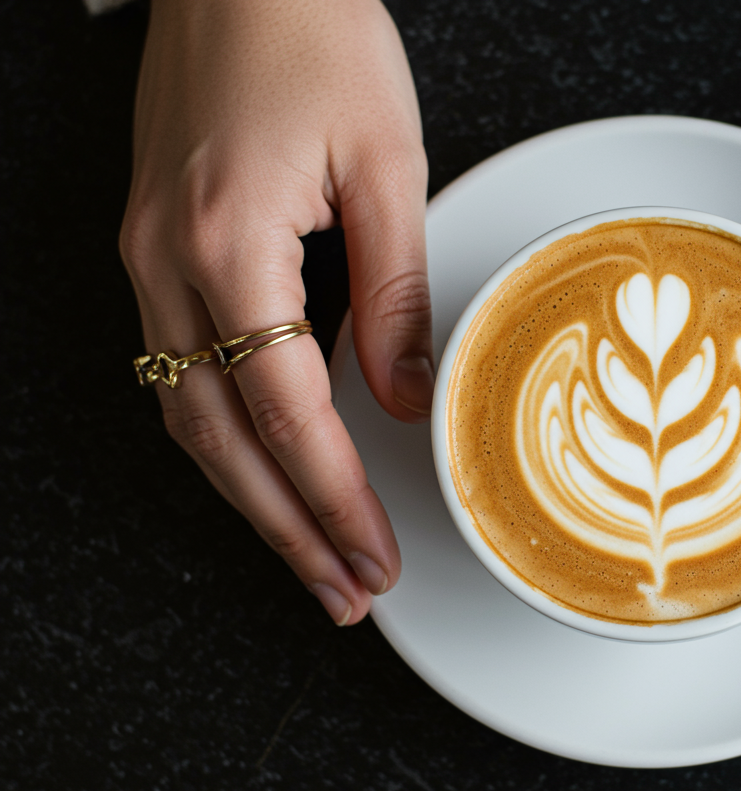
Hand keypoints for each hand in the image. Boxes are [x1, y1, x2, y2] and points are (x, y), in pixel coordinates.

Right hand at [121, 0, 431, 624]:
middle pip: (219, 440)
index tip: (374, 555)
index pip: (285, 411)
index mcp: (226, 239)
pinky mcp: (156, 247)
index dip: (334, 498)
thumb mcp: (387, 157)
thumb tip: (404, 398)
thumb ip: (393, 288)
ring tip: (310, 559)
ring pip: (188, 417)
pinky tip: (265, 475)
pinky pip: (181, 371)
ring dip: (250, 499)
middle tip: (343, 594)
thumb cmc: (312, 29)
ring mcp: (147, 257)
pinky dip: (226, 440)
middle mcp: (166, 261)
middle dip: (286, 529)